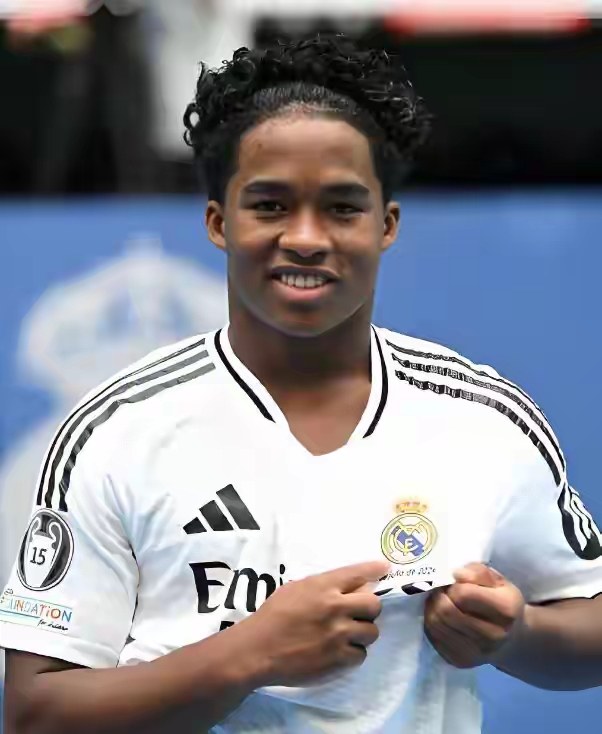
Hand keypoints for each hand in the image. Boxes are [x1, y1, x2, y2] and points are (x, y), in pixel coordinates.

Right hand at [245, 560, 387, 686]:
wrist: (258, 649)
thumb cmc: (273, 615)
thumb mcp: (295, 589)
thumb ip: (322, 586)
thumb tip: (345, 587)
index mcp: (323, 586)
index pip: (358, 573)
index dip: (375, 569)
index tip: (384, 567)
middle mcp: (336, 607)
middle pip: (374, 605)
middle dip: (369, 608)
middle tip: (358, 613)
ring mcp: (339, 634)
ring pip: (372, 632)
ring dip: (362, 633)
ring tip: (347, 635)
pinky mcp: (338, 659)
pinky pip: (360, 655)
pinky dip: (353, 653)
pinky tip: (340, 651)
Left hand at [424, 563, 524, 668]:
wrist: (509, 637)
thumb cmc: (500, 601)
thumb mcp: (496, 580)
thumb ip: (477, 572)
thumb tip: (455, 575)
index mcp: (507, 610)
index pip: (463, 594)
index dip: (452, 584)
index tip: (453, 581)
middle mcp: (494, 636)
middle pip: (447, 611)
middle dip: (438, 596)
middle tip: (441, 590)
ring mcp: (477, 653)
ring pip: (436, 624)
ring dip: (432, 608)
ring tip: (440, 601)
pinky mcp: (460, 661)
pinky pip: (433, 637)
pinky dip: (431, 622)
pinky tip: (441, 616)